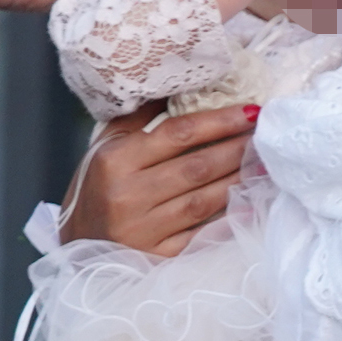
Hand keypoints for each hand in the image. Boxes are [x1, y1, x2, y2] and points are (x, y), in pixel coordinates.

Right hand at [67, 104, 251, 256]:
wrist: (75, 246)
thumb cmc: (94, 191)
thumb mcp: (103, 149)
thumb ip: (136, 119)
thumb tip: (171, 85)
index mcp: (115, 161)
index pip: (176, 134)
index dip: (218, 121)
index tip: (250, 110)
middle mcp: (128, 193)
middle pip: (196, 166)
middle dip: (237, 148)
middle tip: (266, 134)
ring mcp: (144, 228)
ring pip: (204, 199)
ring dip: (239, 179)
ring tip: (264, 162)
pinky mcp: (158, 255)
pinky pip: (202, 232)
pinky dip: (229, 216)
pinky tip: (250, 201)